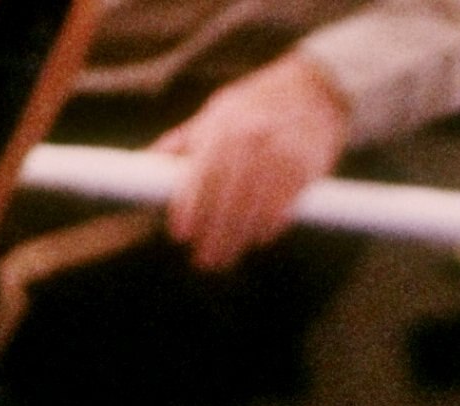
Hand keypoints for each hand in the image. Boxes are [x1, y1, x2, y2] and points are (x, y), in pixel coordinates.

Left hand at [152, 52, 352, 271]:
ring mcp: (281, 153)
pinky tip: (258, 239)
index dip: (189, 206)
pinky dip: (270, 225)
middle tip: (202, 261)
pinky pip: (284, 205)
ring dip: (239, 237)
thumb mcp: (216, 113)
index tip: (180, 234)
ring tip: (224, 258)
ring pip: (255, 207)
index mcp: (223, 125)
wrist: (316, 90)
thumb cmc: (256, 104)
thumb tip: (144, 164)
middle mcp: (251, 139)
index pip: (202, 173)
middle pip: (227, 197)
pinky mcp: (306, 167)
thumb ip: (184, 142)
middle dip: (213, 233)